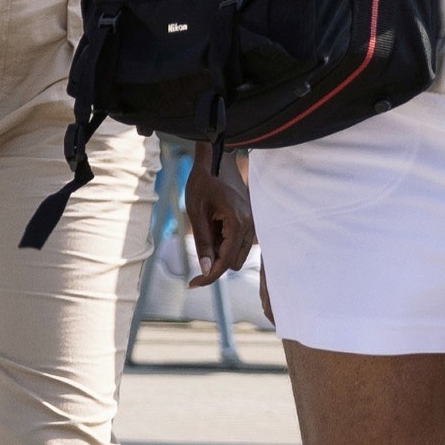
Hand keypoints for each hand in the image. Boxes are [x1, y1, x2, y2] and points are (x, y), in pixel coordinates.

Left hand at [183, 146, 255, 286]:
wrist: (217, 159)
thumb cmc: (204, 182)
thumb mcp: (196, 212)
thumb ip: (203, 241)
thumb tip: (205, 269)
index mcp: (239, 223)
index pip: (226, 261)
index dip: (209, 276)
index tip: (192, 284)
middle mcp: (251, 225)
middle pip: (234, 263)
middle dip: (215, 261)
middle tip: (198, 245)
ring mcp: (252, 223)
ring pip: (236, 255)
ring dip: (220, 251)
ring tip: (206, 228)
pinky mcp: (249, 221)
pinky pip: (237, 243)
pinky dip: (224, 242)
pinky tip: (213, 225)